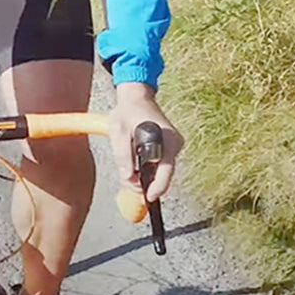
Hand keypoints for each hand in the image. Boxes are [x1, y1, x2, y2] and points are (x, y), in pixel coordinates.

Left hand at [106, 83, 182, 202]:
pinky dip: (149, 168)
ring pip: (162, 171)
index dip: (156, 188)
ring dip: (146, 175)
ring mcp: (175, 145)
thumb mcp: (118, 131)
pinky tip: (136, 163)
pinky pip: (161, 164)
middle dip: (147, 183)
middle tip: (128, 183)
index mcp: (166, 138)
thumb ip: (123, 156)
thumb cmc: (127, 112)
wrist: (137, 97)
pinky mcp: (171, 147)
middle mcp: (175, 143)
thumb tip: (128, 179)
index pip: (166, 170)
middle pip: (164, 174)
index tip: (146, 198)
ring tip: (129, 169)